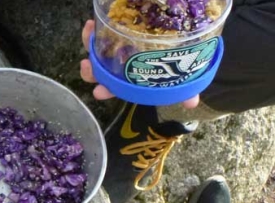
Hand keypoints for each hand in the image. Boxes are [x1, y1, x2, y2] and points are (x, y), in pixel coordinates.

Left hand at [79, 19, 199, 108]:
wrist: (178, 33)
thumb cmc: (174, 58)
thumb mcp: (179, 73)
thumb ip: (184, 88)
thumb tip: (192, 103)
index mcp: (128, 79)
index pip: (114, 88)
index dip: (106, 90)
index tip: (99, 92)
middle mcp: (117, 66)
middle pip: (97, 72)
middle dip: (89, 72)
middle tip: (87, 65)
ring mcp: (113, 49)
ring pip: (94, 50)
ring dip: (88, 43)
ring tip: (89, 32)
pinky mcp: (113, 32)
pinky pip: (98, 32)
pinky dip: (94, 29)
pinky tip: (93, 22)